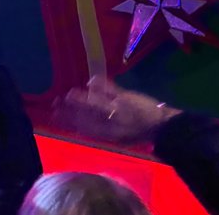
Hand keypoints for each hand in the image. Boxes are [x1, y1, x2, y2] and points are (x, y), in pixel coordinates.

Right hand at [57, 77, 180, 144]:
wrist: (163, 127)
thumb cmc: (139, 133)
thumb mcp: (118, 137)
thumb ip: (100, 130)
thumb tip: (81, 124)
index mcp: (107, 134)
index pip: (83, 127)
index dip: (68, 122)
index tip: (55, 116)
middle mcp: (110, 123)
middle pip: (84, 115)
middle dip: (69, 110)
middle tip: (55, 104)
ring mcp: (117, 108)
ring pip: (94, 103)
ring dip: (80, 98)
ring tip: (69, 94)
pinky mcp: (126, 97)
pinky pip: (109, 89)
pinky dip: (99, 84)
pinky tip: (91, 81)